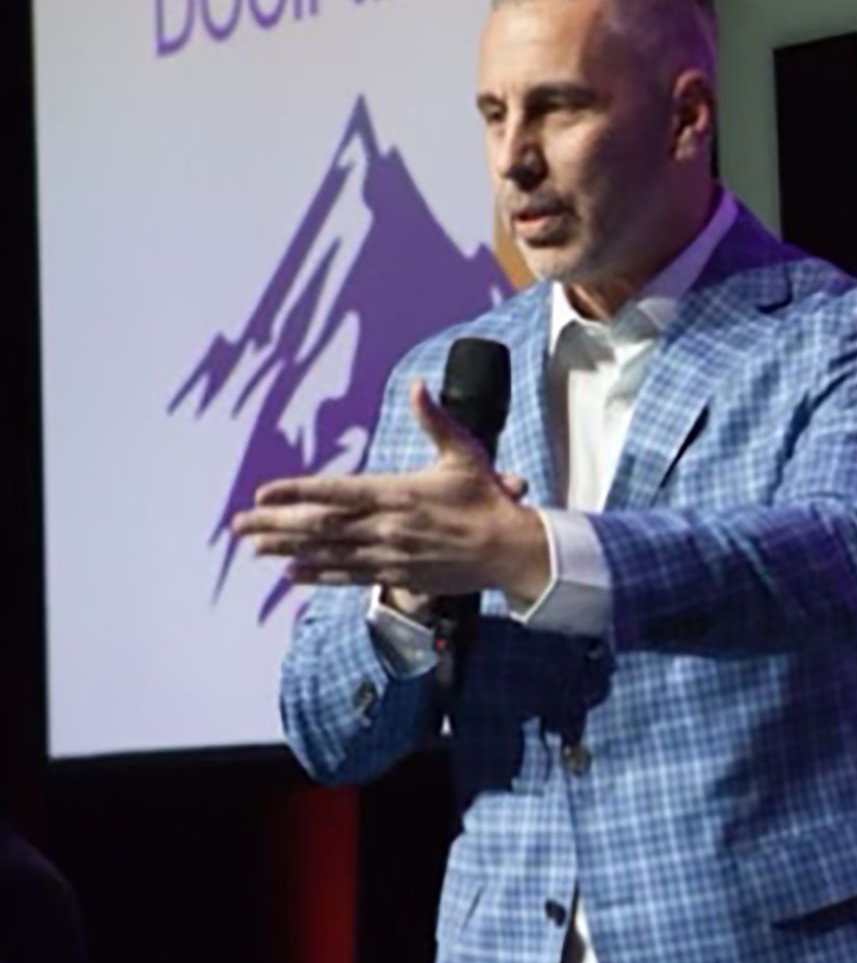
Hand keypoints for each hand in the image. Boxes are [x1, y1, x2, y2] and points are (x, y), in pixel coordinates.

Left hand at [231, 381, 549, 602]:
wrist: (510, 549)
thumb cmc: (487, 500)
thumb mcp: (463, 453)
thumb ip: (434, 420)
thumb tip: (418, 386)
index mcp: (398, 492)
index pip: (336, 491)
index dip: (297, 493)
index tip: (264, 492)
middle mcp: (388, 526)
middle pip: (321, 525)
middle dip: (277, 524)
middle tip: (240, 524)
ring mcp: (390, 554)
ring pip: (329, 552)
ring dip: (288, 549)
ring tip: (254, 547)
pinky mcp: (398, 576)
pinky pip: (349, 576)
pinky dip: (318, 574)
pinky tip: (292, 574)